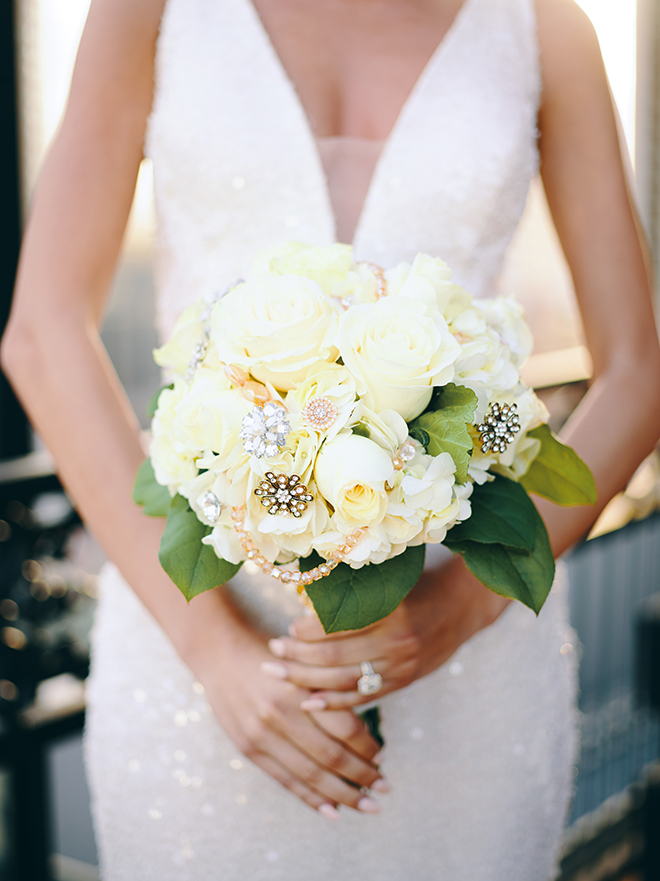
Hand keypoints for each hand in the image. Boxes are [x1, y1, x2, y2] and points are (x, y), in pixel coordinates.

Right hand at [185, 599, 386, 817]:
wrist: (220, 653)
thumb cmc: (272, 655)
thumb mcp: (304, 663)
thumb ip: (329, 691)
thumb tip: (364, 728)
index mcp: (301, 687)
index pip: (345, 727)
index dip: (367, 746)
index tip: (382, 756)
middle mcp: (281, 712)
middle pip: (331, 755)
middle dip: (362, 776)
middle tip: (385, 787)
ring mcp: (262, 734)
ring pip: (310, 774)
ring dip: (342, 794)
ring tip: (366, 805)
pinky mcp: (248, 748)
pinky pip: (285, 780)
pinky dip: (311, 797)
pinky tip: (332, 810)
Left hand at [262, 555, 509, 709]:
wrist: (464, 605)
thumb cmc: (419, 584)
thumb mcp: (390, 581)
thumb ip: (356, 593)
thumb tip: (305, 601)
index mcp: (390, 610)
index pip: (338, 626)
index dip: (307, 631)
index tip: (286, 628)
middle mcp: (396, 641)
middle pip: (335, 656)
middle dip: (298, 657)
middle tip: (272, 653)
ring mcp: (401, 665)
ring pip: (344, 680)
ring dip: (307, 679)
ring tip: (280, 673)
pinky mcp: (404, 681)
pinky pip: (363, 696)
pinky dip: (333, 702)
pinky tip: (308, 702)